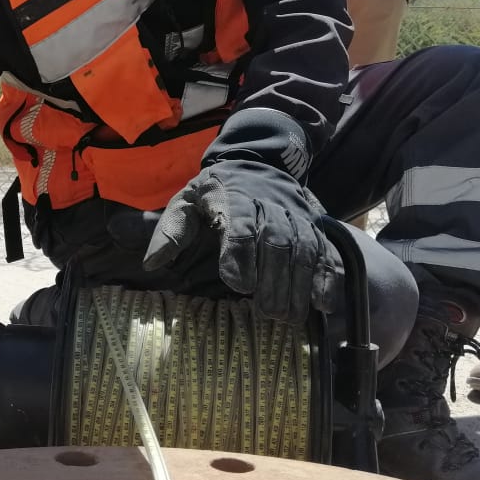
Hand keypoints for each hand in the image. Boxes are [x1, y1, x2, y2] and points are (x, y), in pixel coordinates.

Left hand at [143, 160, 342, 323]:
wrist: (254, 162)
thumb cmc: (214, 192)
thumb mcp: (185, 202)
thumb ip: (170, 230)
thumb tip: (152, 264)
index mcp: (233, 198)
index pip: (241, 224)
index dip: (241, 253)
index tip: (238, 284)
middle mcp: (269, 204)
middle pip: (277, 240)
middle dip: (274, 278)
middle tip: (267, 312)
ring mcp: (295, 214)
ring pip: (304, 247)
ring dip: (300, 283)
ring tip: (289, 317)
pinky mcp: (314, 224)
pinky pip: (326, 249)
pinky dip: (328, 276)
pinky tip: (322, 303)